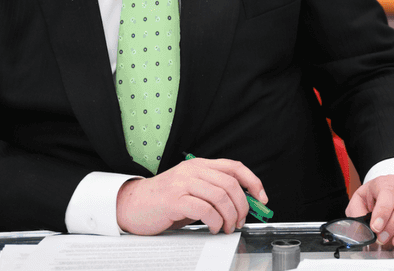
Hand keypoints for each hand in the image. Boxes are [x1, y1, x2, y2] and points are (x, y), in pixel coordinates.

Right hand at [115, 157, 266, 235]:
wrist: (132, 205)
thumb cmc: (164, 200)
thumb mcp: (192, 189)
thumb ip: (214, 191)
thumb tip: (243, 204)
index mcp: (200, 165)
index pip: (235, 168)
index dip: (253, 182)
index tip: (261, 199)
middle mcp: (192, 170)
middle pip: (230, 184)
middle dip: (242, 206)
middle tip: (240, 221)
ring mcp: (183, 183)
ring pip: (220, 197)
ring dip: (229, 216)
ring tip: (226, 227)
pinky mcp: (174, 199)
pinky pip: (205, 209)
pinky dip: (215, 221)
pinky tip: (213, 227)